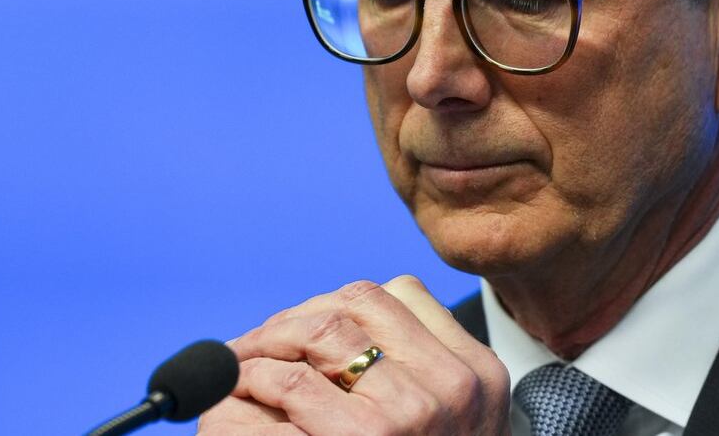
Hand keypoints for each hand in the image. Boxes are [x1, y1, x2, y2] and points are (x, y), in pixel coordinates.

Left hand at [198, 275, 510, 435]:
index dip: (339, 304)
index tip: (304, 330)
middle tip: (257, 343)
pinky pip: (288, 379)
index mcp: (479, 375)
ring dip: (267, 341)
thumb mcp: (445, 426)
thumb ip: (411, 374)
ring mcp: (410, 413)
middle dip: (296, 316)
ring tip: (240, 364)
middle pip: (356, 303)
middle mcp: (453, 387)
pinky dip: (251, 378)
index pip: (401, 295)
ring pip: (319, 329)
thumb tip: (324, 323)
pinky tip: (240, 395)